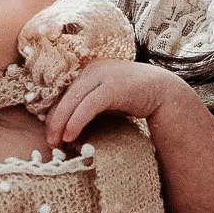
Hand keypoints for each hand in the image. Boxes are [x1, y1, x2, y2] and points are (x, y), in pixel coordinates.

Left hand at [44, 58, 173, 148]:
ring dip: (61, 123)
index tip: (51, 133)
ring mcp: (102, 76)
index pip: (63, 93)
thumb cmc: (133, 98)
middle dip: (54, 121)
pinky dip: (76, 121)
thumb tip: (65, 127)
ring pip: (73, 101)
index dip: (54, 114)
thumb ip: (88, 105)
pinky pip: (87, 106)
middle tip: (50, 142)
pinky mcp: (112, 87)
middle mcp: (92, 69)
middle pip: (64, 97)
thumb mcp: (105, 99)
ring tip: (56, 142)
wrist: (163, 92)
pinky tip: (70, 135)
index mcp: (88, 70)